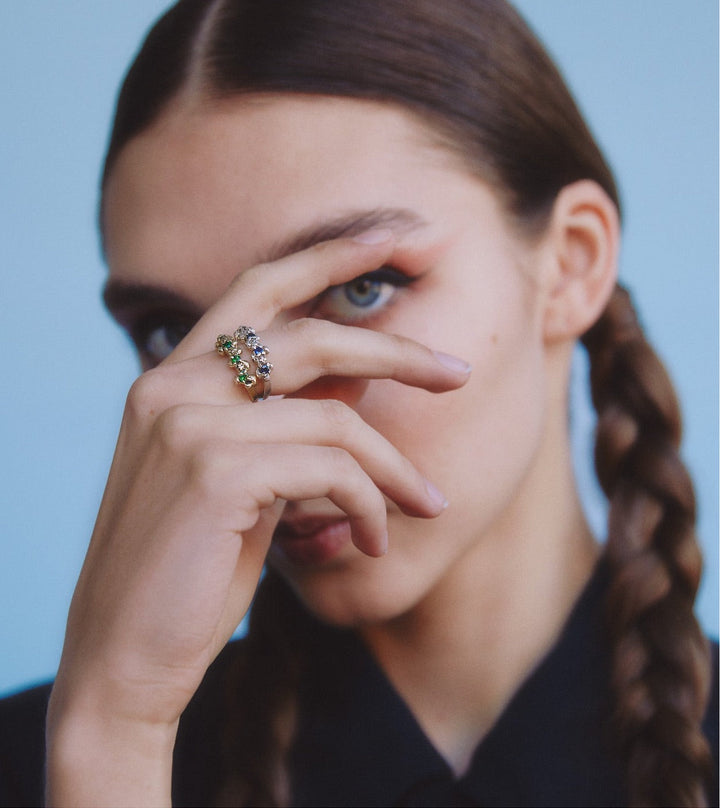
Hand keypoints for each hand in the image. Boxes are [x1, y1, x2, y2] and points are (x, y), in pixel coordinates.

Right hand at [46, 233, 469, 804]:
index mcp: (170, 380)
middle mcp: (171, 386)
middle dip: (393, 346)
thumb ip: (276, 428)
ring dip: (394, 467)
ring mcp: (188, 423)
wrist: (124, 660)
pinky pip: (332, 468)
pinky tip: (374, 542)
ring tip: (431, 504)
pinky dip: (370, 503)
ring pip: (336, 418)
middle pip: (308, 335)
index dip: (333, 252)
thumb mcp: (233, 482)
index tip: (401, 232)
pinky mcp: (215, 471)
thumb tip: (355, 401)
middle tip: (458, 373)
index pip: (260, 289)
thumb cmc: (185, 572)